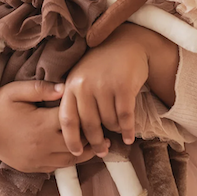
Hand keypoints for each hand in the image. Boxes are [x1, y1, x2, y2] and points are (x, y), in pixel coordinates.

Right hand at [0, 80, 95, 173]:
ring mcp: (38, 160)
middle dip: (93, 135)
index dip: (87, 114)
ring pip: (72, 159)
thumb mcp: (15, 90)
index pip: (73, 120)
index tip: (99, 108)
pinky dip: (71, 160)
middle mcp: (42, 145)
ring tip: (101, 142)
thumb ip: (41, 88)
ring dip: (87, 151)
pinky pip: (59, 167)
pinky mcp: (33, 168)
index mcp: (40, 124)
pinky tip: (79, 151)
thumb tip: (66, 88)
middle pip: (78, 143)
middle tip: (109, 128)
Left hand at [58, 25, 150, 156]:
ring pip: (109, 122)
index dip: (71, 140)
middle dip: (96, 142)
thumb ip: (76, 100)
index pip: (67, 119)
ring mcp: (104, 85)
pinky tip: (129, 137)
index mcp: (71, 85)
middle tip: (102, 151)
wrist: (127, 42)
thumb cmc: (101, 64)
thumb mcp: (81, 77)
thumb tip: (75, 134)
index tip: (77, 153)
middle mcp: (85, 86)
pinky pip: (125, 117)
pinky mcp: (123, 86)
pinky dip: (128, 130)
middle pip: (90, 126)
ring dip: (114, 130)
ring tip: (117, 130)